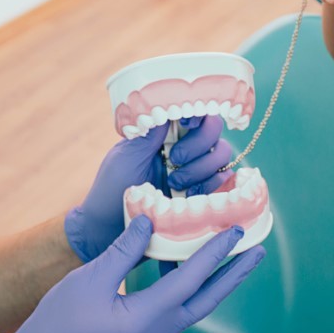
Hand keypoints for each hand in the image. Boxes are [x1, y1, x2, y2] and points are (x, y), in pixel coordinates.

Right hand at [0, 216, 264, 332]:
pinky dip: (181, 292)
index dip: (214, 252)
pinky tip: (174, 272)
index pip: (191, 280)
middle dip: (232, 275)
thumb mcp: (89, 280)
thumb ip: (124, 251)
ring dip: (208, 283)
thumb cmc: (56, 325)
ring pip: (189, 310)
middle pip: (205, 302)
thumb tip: (149, 222)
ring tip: (223, 258)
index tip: (236, 229)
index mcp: (147, 320)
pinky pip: (170, 315)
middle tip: (257, 251)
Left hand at [65, 115, 232, 262]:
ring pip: (222, 154)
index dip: (197, 110)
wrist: (109, 229)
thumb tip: (169, 103)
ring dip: (201, 167)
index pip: (193, 109)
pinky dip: (212, 185)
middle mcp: (185, 147)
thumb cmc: (112, 188)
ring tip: (174, 184)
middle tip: (174, 159)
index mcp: (164, 132)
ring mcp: (197, 170)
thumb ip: (151, 130)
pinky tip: (191, 196)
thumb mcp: (128, 155)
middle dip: (198, 144)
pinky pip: (225, 181)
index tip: (185, 121)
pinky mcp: (204, 194)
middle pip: (214, 129)